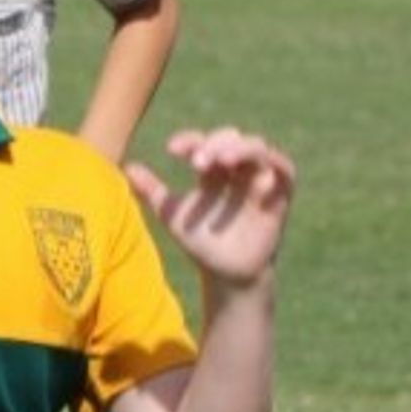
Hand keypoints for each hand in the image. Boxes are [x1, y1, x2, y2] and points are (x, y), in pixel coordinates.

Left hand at [124, 127, 295, 289]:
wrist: (224, 273)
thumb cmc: (200, 241)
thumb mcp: (171, 214)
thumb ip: (152, 191)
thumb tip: (126, 167)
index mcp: (212, 171)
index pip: (203, 143)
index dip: (190, 140)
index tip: (172, 149)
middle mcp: (237, 170)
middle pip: (232, 139)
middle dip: (215, 143)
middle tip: (196, 161)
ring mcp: (259, 180)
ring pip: (258, 148)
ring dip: (240, 149)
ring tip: (220, 161)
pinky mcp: (280, 195)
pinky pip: (284, 170)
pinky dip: (273, 163)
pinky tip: (256, 171)